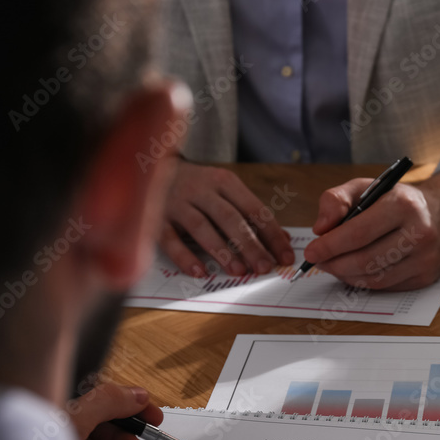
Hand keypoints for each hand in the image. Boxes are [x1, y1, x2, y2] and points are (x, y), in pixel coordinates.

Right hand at [159, 160, 294, 276]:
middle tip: (264, 267)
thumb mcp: (227, 191)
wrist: (153, 167)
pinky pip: (170, 239)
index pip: (254, 209)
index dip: (272, 234)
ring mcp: (177, 203)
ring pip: (201, 227)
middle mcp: (201, 190)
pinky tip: (199, 271)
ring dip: (221, 250)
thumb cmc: (199, 187)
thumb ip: (253, 215)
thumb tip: (284, 240)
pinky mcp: (156, 218)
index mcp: (224, 182)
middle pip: (230, 218)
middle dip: (250, 244)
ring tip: (239, 270)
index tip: (285, 256)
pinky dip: (184, 256)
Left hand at [303, 172, 439, 290]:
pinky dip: (364, 282)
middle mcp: (419, 233)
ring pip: (375, 279)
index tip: (311, 251)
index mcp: (403, 205)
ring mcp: (425, 259)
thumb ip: (337, 199)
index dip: (330, 246)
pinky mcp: (426, 277)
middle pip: (366, 260)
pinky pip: (386, 286)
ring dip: (346, 276)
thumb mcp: (368, 186)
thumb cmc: (400, 200)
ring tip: (333, 265)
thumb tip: (320, 229)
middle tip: (319, 261)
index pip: (359, 232)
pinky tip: (354, 271)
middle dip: (334, 264)